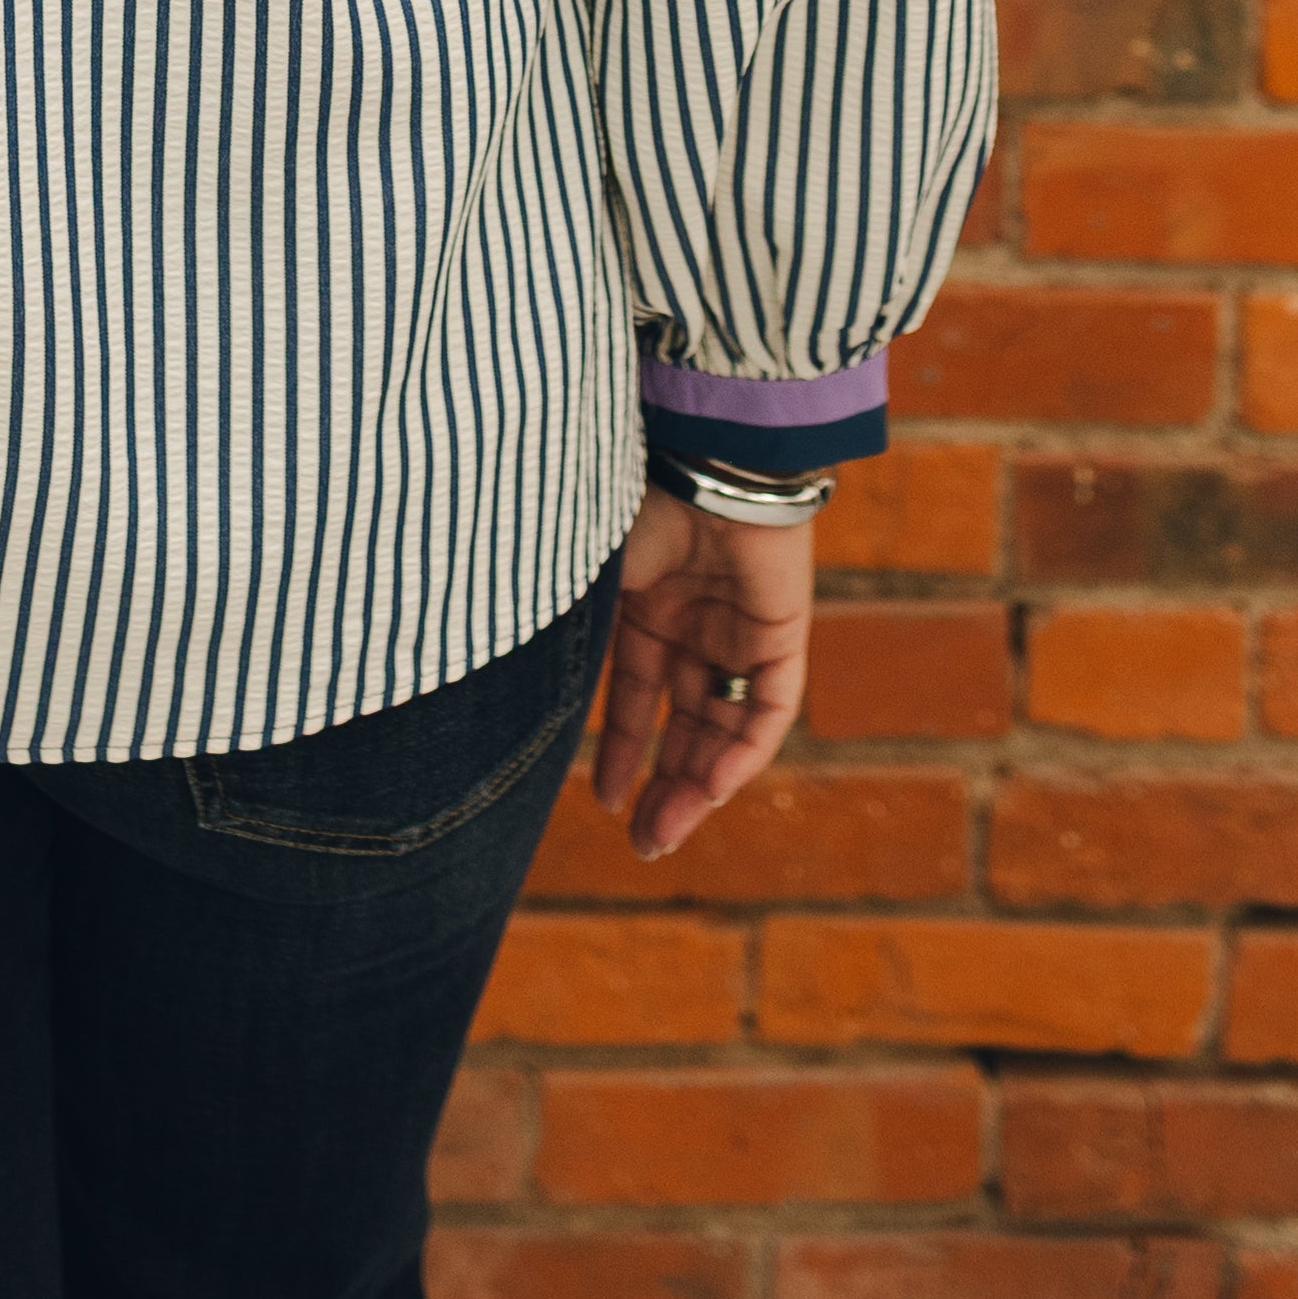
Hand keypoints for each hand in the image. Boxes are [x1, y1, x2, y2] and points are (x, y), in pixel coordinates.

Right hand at [591, 483, 810, 858]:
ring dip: (696, 784)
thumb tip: (515, 700)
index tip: (602, 800)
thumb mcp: (586, 581)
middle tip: (642, 843)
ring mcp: (738, 628)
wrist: (705, 455)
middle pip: (685, 721)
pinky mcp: (782, 632)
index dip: (623, 749)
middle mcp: (694, 622)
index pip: (638, 695)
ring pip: (724, 724)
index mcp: (646, 603)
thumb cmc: (634, 504)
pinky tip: (708, 789)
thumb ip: (568, 639)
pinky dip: (741, 752)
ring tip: (663, 833)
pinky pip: (768, 708)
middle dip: (663, 784)